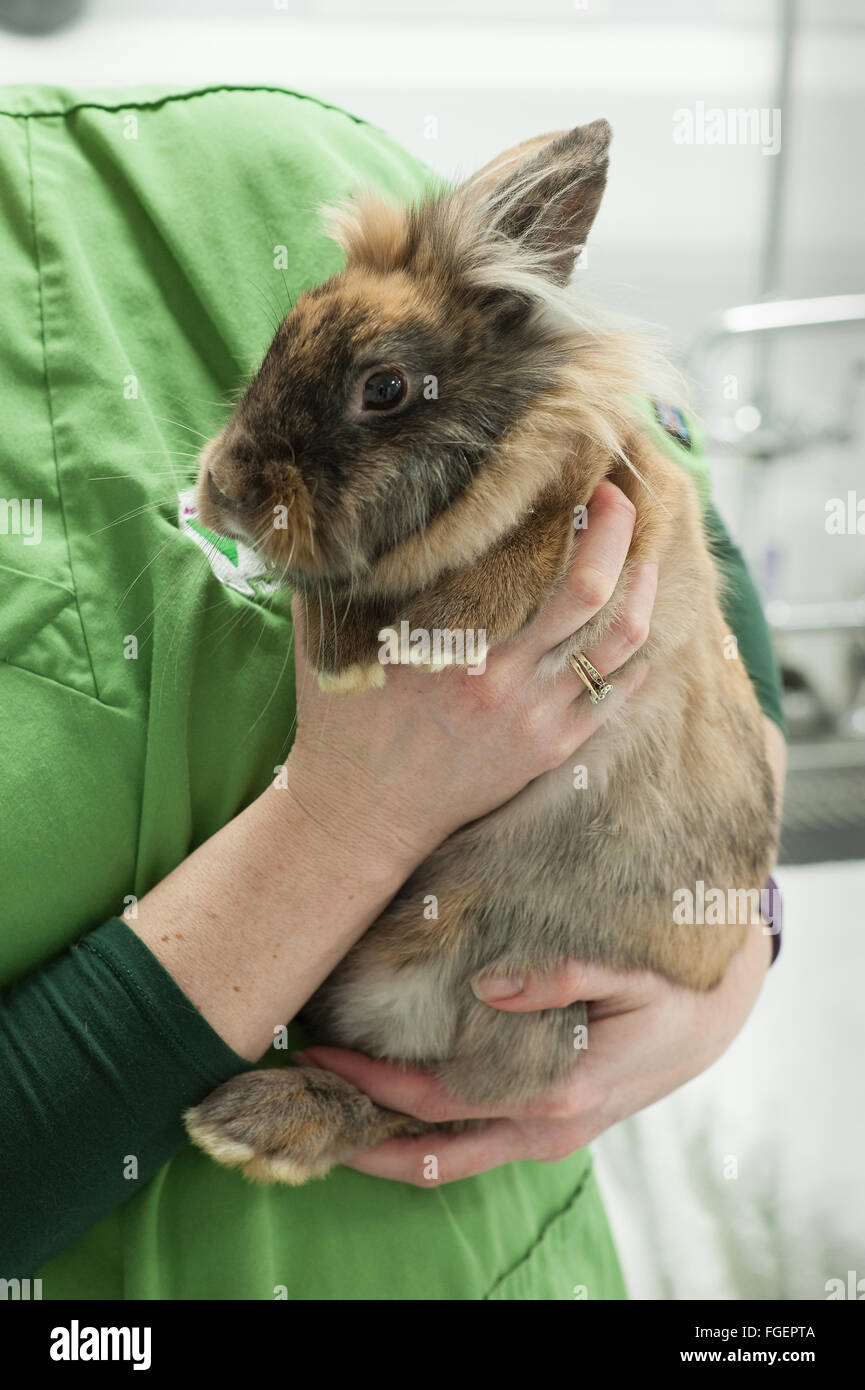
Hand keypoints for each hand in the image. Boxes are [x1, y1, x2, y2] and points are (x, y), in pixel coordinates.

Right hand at [284, 480, 656, 866]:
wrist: (362, 811)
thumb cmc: (344, 718)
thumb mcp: (339, 636)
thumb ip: (355, 573)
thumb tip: (363, 507)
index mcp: (465, 648)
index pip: (552, 571)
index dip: (584, 520)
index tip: (585, 481)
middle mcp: (513, 682)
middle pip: (600, 595)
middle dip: (622, 535)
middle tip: (620, 499)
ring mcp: (540, 719)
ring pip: (624, 645)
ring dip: (643, 592)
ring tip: (641, 558)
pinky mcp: (552, 750)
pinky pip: (617, 694)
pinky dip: (635, 654)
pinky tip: (630, 625)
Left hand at [293, 920, 773, 1184]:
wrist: (716, 1018)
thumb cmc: (673, 989)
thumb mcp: (632, 969)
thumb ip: (562, 974)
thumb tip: (490, 985)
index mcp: (558, 1091)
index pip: (440, 1098)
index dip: (374, 1084)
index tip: (320, 1055)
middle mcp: (545, 1127)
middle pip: (434, 1154)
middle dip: (362, 1137)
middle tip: (300, 1102)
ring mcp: (547, 1136)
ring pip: (452, 1160)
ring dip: (388, 1144)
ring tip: (328, 1114)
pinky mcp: (548, 1126)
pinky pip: (475, 1144)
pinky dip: (425, 1135)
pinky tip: (389, 1106)